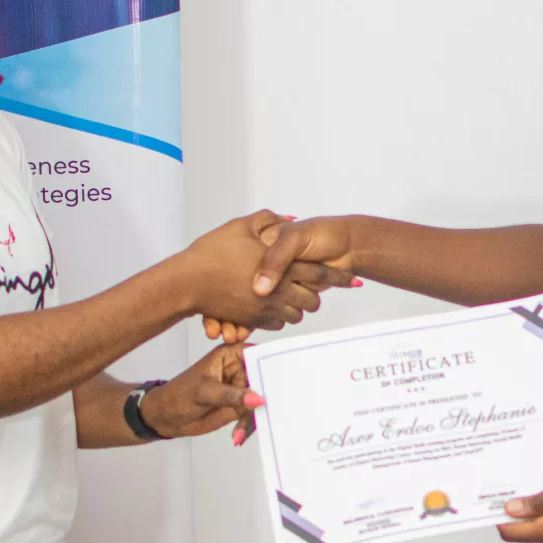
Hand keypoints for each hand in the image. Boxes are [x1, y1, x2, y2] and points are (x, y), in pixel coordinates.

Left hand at [137, 342, 262, 441]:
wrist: (167, 417)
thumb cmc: (179, 395)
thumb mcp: (203, 392)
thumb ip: (231, 394)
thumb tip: (258, 399)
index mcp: (231, 355)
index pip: (257, 354)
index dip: (273, 363)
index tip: (286, 376)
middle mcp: (240, 369)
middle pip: (265, 379)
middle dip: (269, 394)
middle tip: (272, 410)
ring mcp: (241, 389)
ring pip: (261, 400)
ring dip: (256, 416)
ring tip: (241, 431)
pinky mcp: (241, 407)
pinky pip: (253, 415)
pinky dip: (248, 426)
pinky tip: (237, 437)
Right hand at [208, 215, 362, 340]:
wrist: (187, 282)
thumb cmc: (212, 253)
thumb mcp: (240, 226)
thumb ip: (268, 221)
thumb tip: (288, 219)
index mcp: (281, 265)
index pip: (322, 274)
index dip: (341, 277)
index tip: (355, 280)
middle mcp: (278, 290)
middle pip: (313, 300)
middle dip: (316, 294)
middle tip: (314, 288)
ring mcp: (267, 308)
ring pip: (297, 314)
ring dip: (297, 306)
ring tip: (293, 296)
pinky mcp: (254, 320)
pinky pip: (278, 323)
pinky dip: (280, 316)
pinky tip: (274, 306)